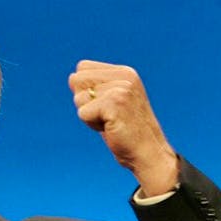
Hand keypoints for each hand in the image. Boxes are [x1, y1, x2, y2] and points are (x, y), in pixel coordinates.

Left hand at [68, 60, 177, 195]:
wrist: (148, 152)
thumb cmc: (125, 129)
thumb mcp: (111, 101)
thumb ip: (94, 87)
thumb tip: (72, 78)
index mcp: (124, 72)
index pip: (82, 68)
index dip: (85, 90)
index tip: (106, 106)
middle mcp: (124, 76)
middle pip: (76, 80)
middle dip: (85, 102)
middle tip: (107, 115)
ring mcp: (121, 89)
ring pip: (78, 98)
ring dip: (89, 116)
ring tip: (111, 122)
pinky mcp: (114, 104)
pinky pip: (82, 113)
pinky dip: (91, 125)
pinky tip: (110, 128)